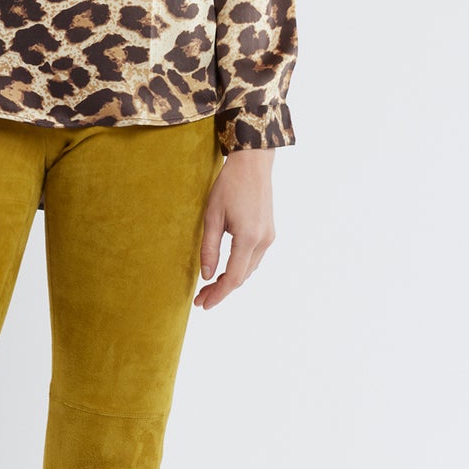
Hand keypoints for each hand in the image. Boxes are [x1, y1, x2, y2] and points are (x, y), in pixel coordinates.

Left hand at [194, 147, 275, 308]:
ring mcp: (269, 237)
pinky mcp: (269, 232)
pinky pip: (254, 258)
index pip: (233, 277)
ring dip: (230, 280)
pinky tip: (225, 270)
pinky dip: (239, 268)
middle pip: (242, 277)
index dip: (217, 294)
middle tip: (200, 298)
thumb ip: (209, 249)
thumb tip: (207, 276)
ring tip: (208, 287)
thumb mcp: (212, 217)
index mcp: (249, 238)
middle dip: (221, 290)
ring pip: (249, 269)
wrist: (253, 164)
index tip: (202, 304)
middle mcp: (263, 241)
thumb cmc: (229, 185)